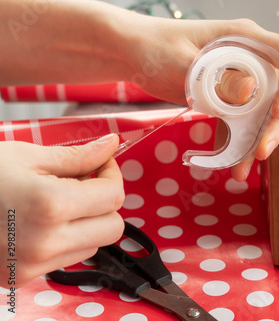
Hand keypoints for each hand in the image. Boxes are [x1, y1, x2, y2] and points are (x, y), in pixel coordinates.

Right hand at [0, 134, 124, 287]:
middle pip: (113, 227)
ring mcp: (32, 264)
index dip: (112, 174)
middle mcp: (46, 242)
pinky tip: (44, 219)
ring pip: (94, 244)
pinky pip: (67, 258)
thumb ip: (77, 156)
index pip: (114, 196)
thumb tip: (111, 145)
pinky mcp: (21, 277)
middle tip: (85, 181)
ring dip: (89, 221)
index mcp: (51, 206)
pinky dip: (67, 238)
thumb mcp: (27, 156)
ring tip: (60, 199)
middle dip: (105, 202)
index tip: (100, 162)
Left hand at [123, 17, 278, 179]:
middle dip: (274, 127)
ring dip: (255, 143)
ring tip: (241, 170)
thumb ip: (216, 77)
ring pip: (261, 115)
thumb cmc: (155, 45)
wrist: (134, 53)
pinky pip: (239, 124)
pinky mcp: (227, 99)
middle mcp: (250, 59)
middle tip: (260, 153)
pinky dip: (236, 145)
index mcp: (246, 39)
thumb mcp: (184, 61)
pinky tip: (231, 165)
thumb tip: (250, 93)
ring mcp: (240, 81)